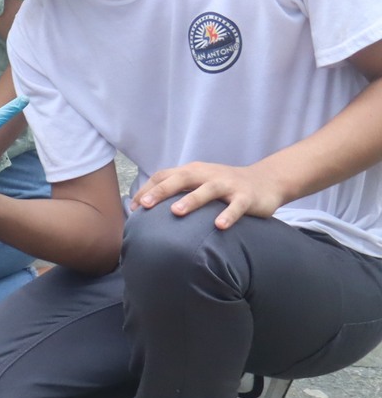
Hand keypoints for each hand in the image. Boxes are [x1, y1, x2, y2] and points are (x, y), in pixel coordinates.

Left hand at [134, 161, 287, 229]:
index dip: (148, 190)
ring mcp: (228, 184)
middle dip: (161, 191)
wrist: (266, 180)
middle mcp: (208, 175)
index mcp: (193, 171)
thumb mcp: (199, 183)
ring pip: (208, 190)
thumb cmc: (223, 186)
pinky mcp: (246, 196)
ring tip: (176, 212)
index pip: (165, 176)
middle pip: (181, 178)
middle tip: (144, 205)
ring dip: (191, 200)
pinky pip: (237, 206)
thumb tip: (145, 207)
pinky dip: (228, 214)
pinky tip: (219, 226)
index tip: (132, 207)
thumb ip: (177, 191)